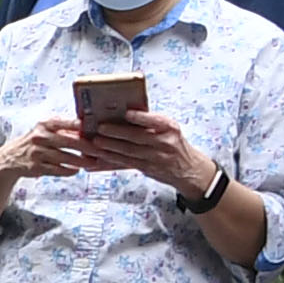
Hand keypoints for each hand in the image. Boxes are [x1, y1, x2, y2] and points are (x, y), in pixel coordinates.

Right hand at [0, 114, 91, 182]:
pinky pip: (57, 170)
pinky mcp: (36, 167)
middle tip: (100, 151)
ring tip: (92, 163)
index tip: (98, 129)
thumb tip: (87, 130)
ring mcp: (38, 152)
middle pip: (69, 141)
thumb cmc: (34, 142)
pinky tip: (76, 171)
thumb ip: (63, 129)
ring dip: (81, 161)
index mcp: (45, 124)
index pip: (68, 122)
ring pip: (65, 158)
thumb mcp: (45, 130)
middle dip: (87, 147)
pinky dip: (68, 171)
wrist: (10, 158)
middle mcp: (41, 137)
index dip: (83, 126)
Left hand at [82, 109, 216, 200]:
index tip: (126, 113)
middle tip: (100, 128)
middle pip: (137, 137)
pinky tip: (98, 158)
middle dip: (116, 133)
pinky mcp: (147, 169)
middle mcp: (164, 143)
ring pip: (128, 152)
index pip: (154, 121)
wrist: (187, 168)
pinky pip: (125, 164)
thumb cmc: (173, 142)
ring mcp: (155, 158)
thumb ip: (150, 122)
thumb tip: (122, 113)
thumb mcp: (168, 128)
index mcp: (169, 127)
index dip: (140, 117)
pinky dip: (110, 160)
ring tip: (95, 142)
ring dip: (109, 147)